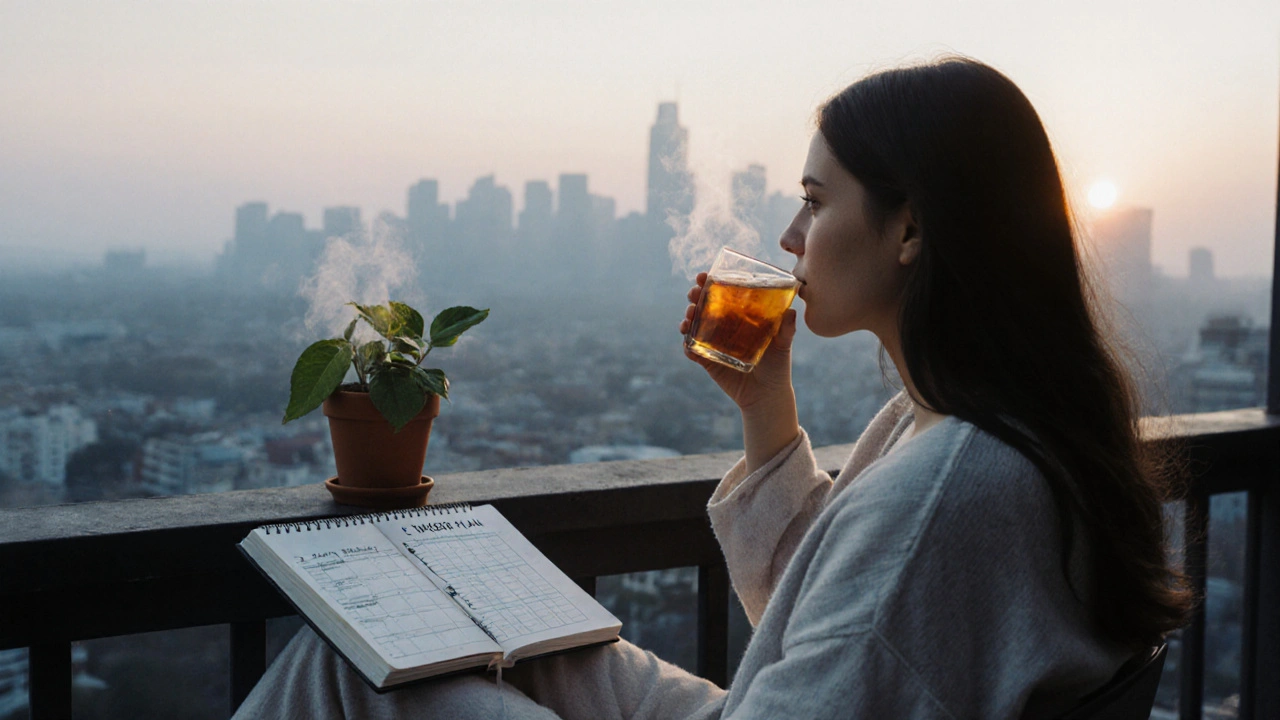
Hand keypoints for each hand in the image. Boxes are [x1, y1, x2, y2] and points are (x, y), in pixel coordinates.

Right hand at [680, 274, 800, 470]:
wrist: (767, 395)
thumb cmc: (777, 366)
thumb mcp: (783, 345)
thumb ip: (787, 329)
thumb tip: (791, 311)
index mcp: (739, 317)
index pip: (722, 294)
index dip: (711, 283)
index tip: (705, 275)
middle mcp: (724, 326)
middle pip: (703, 306)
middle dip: (695, 296)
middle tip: (694, 292)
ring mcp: (714, 343)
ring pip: (694, 325)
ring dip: (688, 317)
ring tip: (690, 314)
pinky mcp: (708, 361)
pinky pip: (692, 351)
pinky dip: (687, 345)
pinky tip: (687, 341)